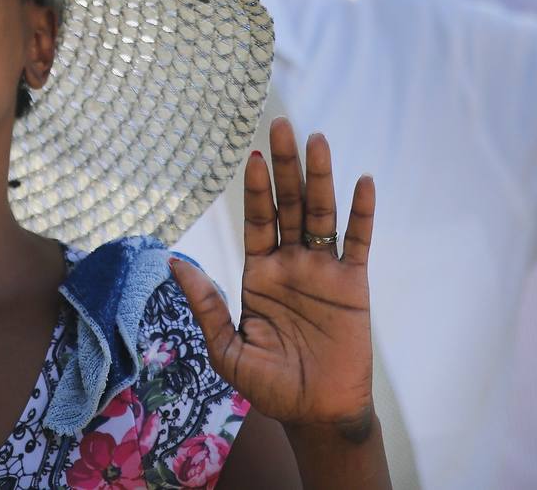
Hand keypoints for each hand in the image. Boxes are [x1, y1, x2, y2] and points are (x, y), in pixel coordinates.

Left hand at [172, 118, 374, 433]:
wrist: (316, 413)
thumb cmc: (269, 386)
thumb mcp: (226, 348)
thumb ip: (205, 304)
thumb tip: (174, 261)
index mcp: (259, 272)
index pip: (256, 219)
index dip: (255, 188)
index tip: (251, 155)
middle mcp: (290, 263)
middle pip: (287, 204)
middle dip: (285, 166)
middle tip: (281, 125)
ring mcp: (322, 270)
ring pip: (321, 214)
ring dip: (321, 178)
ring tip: (318, 141)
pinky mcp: (352, 285)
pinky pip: (358, 242)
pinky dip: (361, 214)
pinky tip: (362, 183)